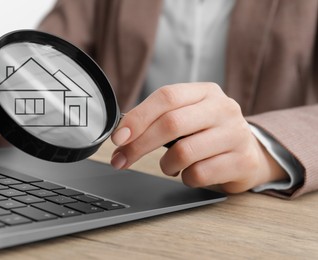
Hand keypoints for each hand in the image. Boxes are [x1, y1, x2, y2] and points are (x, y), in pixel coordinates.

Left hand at [110, 83, 287, 192]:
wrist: (249, 152)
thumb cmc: (207, 133)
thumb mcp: (188, 116)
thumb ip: (159, 119)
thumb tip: (122, 136)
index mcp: (205, 92)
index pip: (166, 97)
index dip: (138, 117)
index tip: (118, 138)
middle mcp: (223, 109)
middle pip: (171, 124)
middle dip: (139, 145)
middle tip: (122, 159)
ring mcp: (236, 134)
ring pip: (184, 152)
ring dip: (166, 165)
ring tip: (170, 166)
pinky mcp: (242, 161)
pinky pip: (199, 174)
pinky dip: (185, 178)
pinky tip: (189, 173)